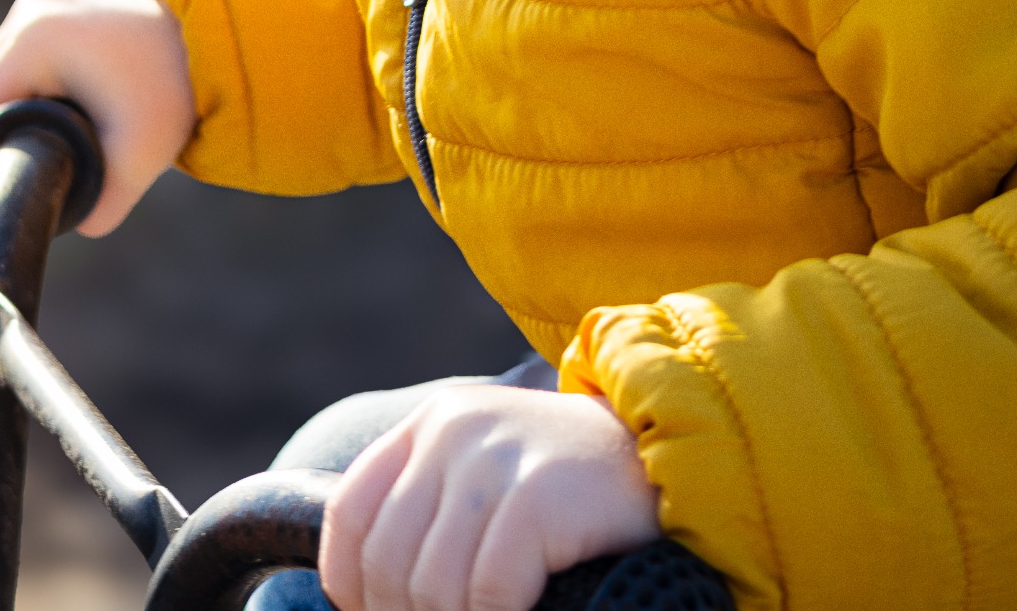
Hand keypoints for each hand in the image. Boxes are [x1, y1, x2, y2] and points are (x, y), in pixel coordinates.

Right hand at [0, 0, 195, 235]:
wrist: (210, 35)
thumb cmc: (173, 91)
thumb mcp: (138, 157)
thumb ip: (101, 205)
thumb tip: (75, 226)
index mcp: (37, 41)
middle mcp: (31, 12)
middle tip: (7, 175)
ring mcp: (40, 2)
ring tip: (22, 147)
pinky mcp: (52, 3)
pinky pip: (12, 53)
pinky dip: (17, 83)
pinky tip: (36, 112)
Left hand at [319, 384, 659, 610]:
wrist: (666, 462)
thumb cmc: (572, 494)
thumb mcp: (489, 481)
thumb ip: (433, 516)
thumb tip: (371, 603)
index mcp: (432, 424)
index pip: (350, 514)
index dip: (350, 586)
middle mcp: (454, 429)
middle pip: (387, 559)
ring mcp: (497, 457)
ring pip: (433, 585)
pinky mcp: (539, 494)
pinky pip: (490, 591)